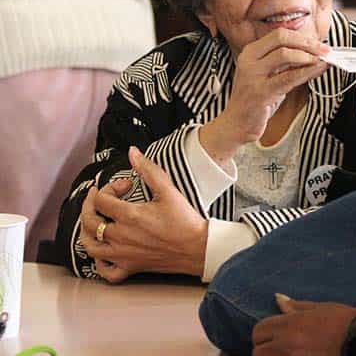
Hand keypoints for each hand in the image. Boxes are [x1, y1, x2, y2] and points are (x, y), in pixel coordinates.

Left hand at [79, 147, 207, 281]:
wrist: (198, 247)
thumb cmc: (185, 220)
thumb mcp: (168, 190)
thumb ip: (148, 169)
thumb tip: (133, 153)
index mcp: (129, 216)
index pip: (102, 200)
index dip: (110, 187)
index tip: (125, 185)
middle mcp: (121, 237)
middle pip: (89, 221)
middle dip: (90, 204)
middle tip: (98, 196)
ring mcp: (123, 254)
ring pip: (90, 246)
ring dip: (87, 231)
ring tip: (94, 221)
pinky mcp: (130, 267)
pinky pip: (106, 271)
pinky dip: (99, 263)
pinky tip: (105, 252)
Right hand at [201, 29, 329, 164]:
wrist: (237, 123)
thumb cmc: (255, 99)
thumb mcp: (268, 74)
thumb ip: (286, 63)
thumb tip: (313, 52)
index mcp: (251, 51)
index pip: (279, 34)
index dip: (302, 37)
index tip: (319, 43)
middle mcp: (249, 59)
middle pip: (282, 39)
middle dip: (307, 43)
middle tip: (325, 50)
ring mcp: (253, 75)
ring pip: (285, 55)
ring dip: (309, 56)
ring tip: (324, 60)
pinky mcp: (260, 92)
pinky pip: (288, 78)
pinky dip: (307, 72)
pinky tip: (318, 70)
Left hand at [252, 294, 355, 355]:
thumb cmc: (343, 322)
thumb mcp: (320, 308)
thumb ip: (296, 307)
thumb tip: (279, 299)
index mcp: (290, 324)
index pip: (258, 330)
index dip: (264, 333)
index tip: (274, 335)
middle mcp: (287, 344)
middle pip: (258, 351)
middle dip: (266, 349)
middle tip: (279, 348)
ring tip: (287, 354)